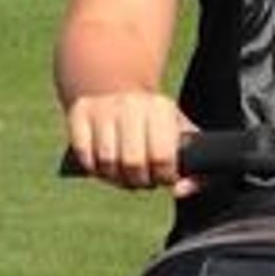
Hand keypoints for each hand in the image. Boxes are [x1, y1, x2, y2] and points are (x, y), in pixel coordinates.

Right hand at [65, 90, 192, 193]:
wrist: (113, 85)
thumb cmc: (154, 122)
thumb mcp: (180, 134)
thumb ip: (195, 169)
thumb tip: (179, 191)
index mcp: (160, 107)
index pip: (163, 157)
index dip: (164, 176)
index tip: (164, 176)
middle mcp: (131, 104)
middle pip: (133, 164)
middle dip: (139, 181)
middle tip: (142, 179)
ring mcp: (103, 108)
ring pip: (107, 163)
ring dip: (114, 177)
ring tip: (123, 174)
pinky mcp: (79, 113)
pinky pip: (84, 156)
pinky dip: (93, 167)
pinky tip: (103, 164)